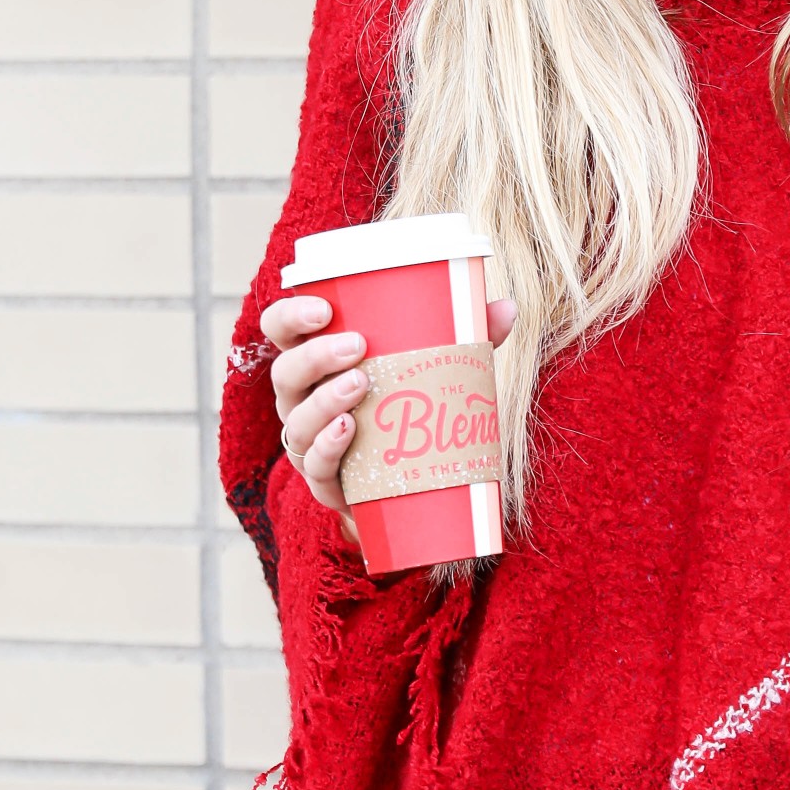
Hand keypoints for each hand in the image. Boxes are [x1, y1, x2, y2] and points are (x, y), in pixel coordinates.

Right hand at [260, 291, 516, 545]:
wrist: (411, 483)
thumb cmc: (412, 406)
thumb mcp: (436, 366)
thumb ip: (467, 337)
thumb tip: (508, 307)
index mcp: (316, 362)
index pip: (281, 330)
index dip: (291, 315)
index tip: (324, 308)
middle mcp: (301, 400)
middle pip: (286, 373)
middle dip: (315, 356)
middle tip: (357, 345)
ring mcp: (308, 442)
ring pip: (297, 422)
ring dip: (324, 402)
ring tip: (361, 384)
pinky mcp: (326, 482)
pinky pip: (315, 467)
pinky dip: (327, 449)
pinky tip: (348, 432)